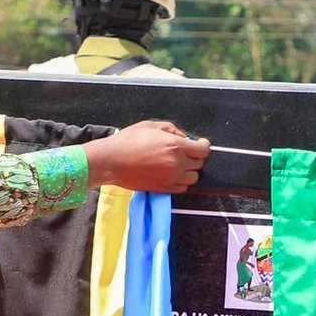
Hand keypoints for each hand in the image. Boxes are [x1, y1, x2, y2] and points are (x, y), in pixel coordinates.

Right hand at [83, 120, 207, 192]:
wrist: (112, 161)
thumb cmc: (128, 141)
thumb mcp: (151, 126)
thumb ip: (172, 129)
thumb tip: (184, 137)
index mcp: (175, 146)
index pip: (203, 150)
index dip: (204, 145)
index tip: (200, 143)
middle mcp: (177, 164)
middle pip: (199, 164)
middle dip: (194, 157)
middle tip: (185, 152)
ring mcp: (171, 178)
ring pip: (193, 178)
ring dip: (189, 171)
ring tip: (179, 165)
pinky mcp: (163, 189)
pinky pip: (182, 188)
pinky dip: (181, 182)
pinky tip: (172, 174)